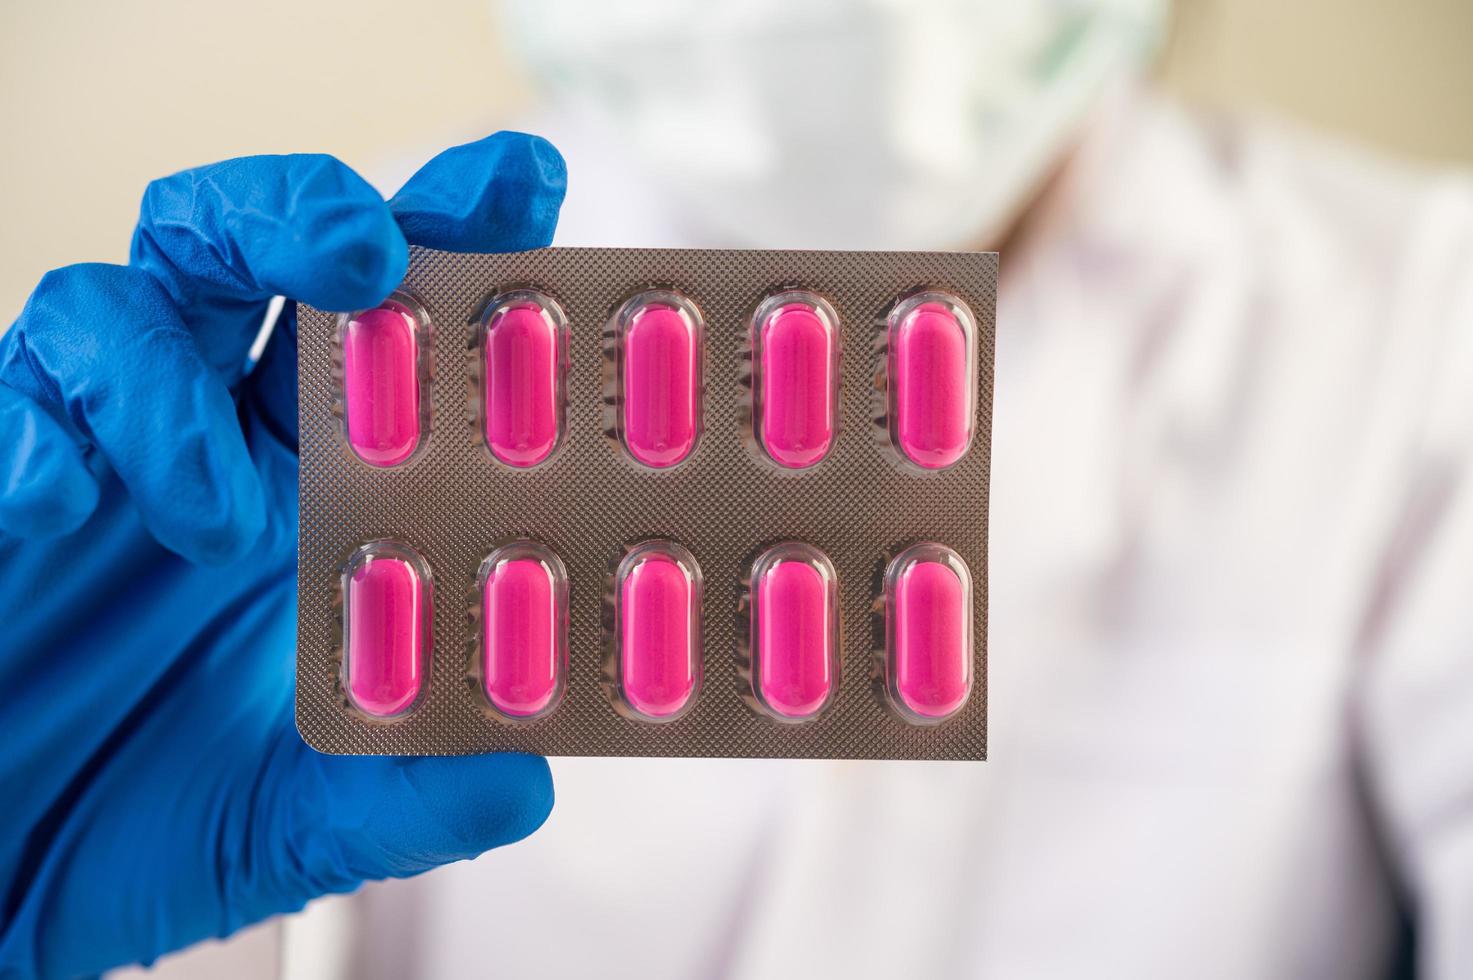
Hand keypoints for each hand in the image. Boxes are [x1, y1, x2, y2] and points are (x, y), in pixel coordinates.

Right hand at [0, 133, 566, 977]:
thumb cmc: (141, 823)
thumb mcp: (299, 823)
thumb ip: (405, 797)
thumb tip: (523, 786)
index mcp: (312, 489)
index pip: (386, 336)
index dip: (447, 240)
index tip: (520, 180)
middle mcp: (209, 444)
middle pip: (251, 251)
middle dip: (306, 213)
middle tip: (364, 251)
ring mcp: (92, 457)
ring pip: (114, 301)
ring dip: (167, 382)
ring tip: (214, 518)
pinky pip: (1, 410)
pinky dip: (34, 438)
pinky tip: (56, 507)